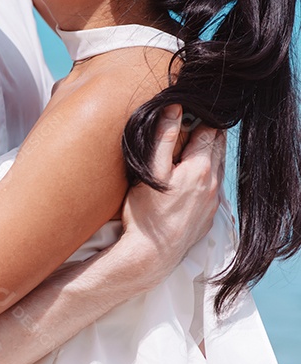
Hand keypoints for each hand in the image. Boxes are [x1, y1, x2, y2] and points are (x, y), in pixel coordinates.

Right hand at [120, 104, 225, 283]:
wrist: (151, 255)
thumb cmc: (145, 212)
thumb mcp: (151, 170)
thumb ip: (164, 138)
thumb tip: (174, 109)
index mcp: (200, 168)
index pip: (209, 132)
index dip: (197, 119)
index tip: (184, 114)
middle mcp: (213, 184)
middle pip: (218, 149)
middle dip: (206, 135)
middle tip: (187, 126)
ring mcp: (212, 202)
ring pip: (217, 169)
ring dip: (206, 156)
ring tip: (187, 150)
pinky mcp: (207, 217)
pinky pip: (212, 189)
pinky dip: (204, 177)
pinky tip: (188, 180)